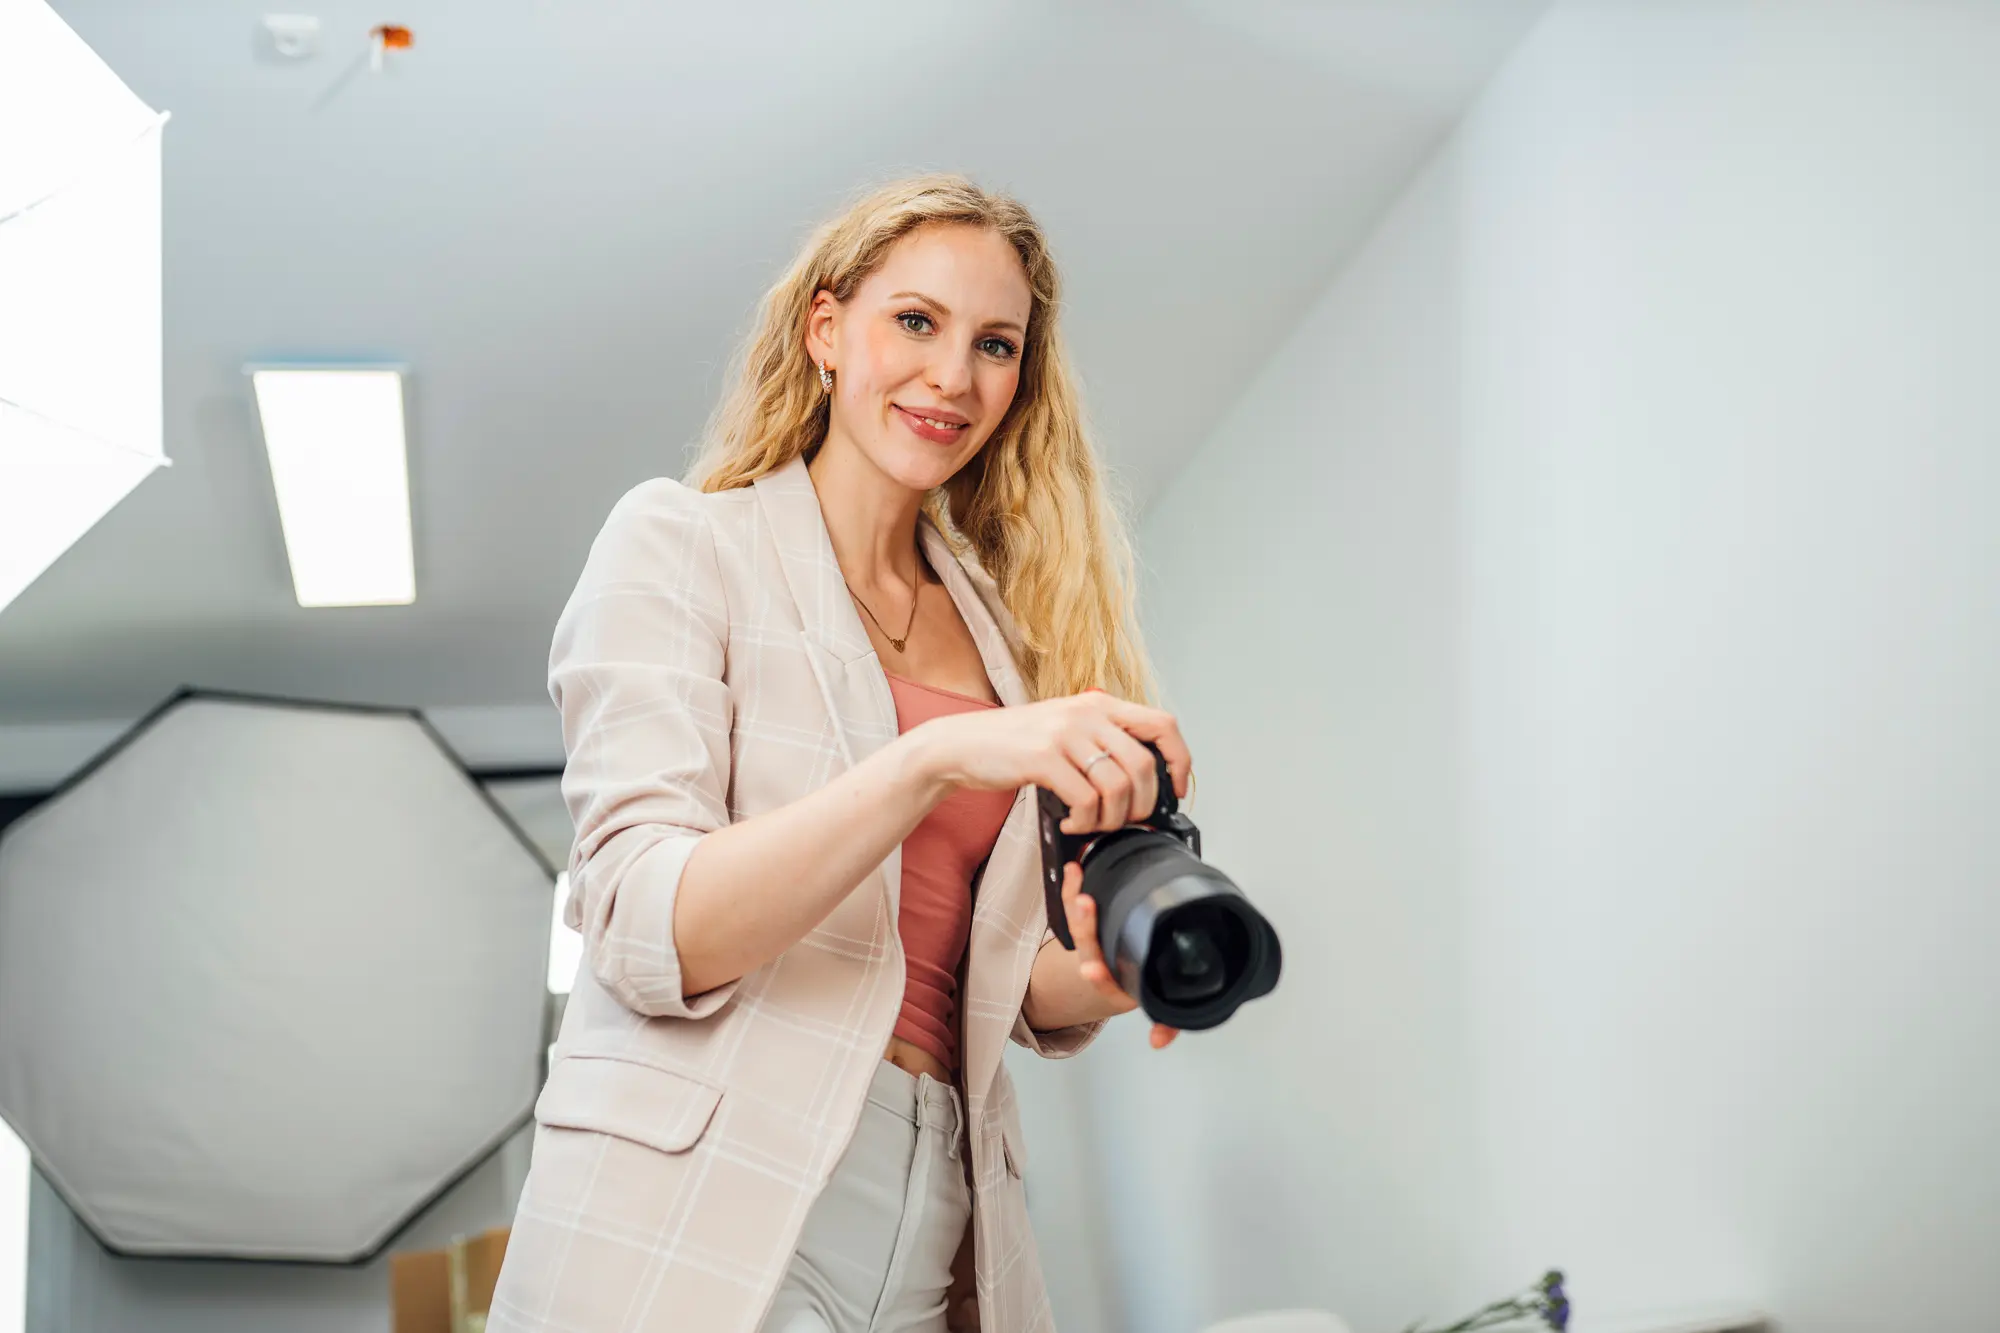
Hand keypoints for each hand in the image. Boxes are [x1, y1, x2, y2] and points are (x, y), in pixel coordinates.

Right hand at [910, 689, 1191, 833]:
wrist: (962, 744)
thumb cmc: (1016, 742)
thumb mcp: (1066, 728)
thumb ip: (1102, 740)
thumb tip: (1144, 779)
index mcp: (1099, 704)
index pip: (1162, 724)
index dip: (1179, 760)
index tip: (1175, 789)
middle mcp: (1086, 713)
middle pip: (1144, 765)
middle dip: (1142, 804)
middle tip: (1126, 820)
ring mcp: (1064, 734)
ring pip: (1117, 786)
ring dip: (1110, 818)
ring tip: (1092, 824)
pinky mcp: (1043, 758)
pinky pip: (1085, 800)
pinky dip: (1083, 822)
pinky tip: (1069, 824)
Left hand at [1056, 858, 1180, 1049]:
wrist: (1124, 982)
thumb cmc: (1147, 986)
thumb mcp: (1160, 1006)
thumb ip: (1166, 1024)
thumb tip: (1160, 1040)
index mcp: (1118, 985)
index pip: (1107, 983)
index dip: (1100, 978)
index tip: (1093, 970)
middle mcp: (1101, 966)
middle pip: (1089, 947)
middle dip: (1085, 928)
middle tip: (1084, 904)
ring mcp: (1093, 948)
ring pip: (1079, 926)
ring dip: (1074, 904)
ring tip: (1074, 878)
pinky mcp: (1088, 930)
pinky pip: (1073, 908)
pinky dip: (1070, 891)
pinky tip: (1072, 870)